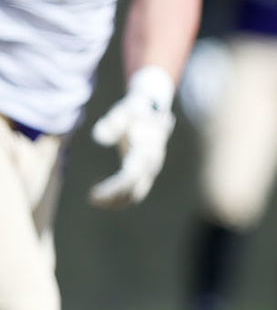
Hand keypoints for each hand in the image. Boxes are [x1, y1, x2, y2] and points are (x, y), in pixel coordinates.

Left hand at [88, 66, 176, 207]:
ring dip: (117, 201)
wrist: (151, 109)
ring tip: (94, 200)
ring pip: (137, 194)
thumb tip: (99, 138)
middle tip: (91, 199)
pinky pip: (136, 191)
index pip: (130, 177)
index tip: (94, 194)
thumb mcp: (123, 111)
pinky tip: (103, 198)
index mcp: (148, 151)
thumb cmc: (133, 111)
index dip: (113, 188)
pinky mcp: (147, 172)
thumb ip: (112, 123)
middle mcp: (152, 164)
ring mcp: (151, 169)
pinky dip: (121, 198)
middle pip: (135, 190)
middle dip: (113, 198)